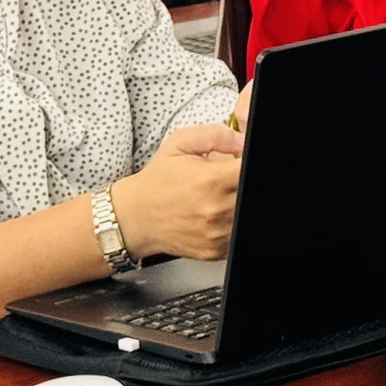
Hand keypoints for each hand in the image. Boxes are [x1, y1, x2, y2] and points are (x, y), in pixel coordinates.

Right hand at [110, 122, 244, 261]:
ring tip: (220, 196)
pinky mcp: (216, 250)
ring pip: (245, 212)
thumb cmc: (157, 181)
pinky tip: (216, 214)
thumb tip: (242, 141)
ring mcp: (217, 233)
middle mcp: (217, 209)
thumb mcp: (179, 144)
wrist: (134, 218)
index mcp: (211, 181)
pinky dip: (230, 222)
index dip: (247, 163)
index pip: (249, 169)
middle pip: (250, 191)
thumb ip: (216, 135)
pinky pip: (236, 233)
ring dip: (237, 202)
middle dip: (242, 182)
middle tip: (229, 180)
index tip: (239, 164)